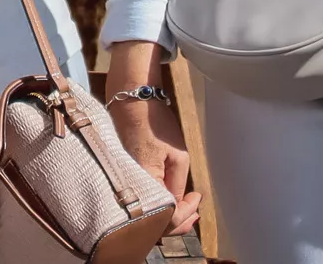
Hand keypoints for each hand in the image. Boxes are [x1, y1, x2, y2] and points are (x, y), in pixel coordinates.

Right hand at [105, 43, 197, 233]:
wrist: (132, 100)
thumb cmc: (155, 124)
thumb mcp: (178, 154)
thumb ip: (178, 184)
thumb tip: (178, 203)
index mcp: (145, 182)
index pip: (166, 216)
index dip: (185, 215)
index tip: (197, 200)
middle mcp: (130, 187)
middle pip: (153, 221)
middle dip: (177, 222)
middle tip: (195, 214)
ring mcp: (126, 181)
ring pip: (146, 210)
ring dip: (167, 214)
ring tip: (186, 208)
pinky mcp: (125, 174)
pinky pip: (141, 197)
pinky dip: (156, 202)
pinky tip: (169, 198)